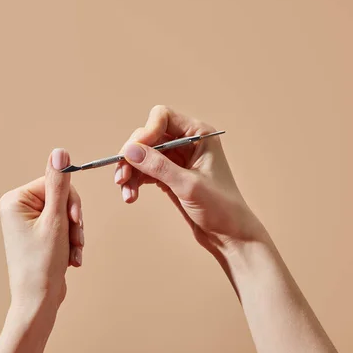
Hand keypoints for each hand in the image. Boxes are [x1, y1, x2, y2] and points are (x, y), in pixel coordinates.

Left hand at [0, 148, 83, 308]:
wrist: (38, 301)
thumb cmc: (42, 264)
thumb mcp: (56, 220)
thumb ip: (59, 184)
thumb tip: (60, 151)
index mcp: (15, 200)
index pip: (55, 182)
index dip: (70, 202)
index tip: (75, 221)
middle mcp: (18, 208)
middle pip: (61, 198)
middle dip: (73, 221)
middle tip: (75, 240)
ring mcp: (27, 222)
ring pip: (65, 214)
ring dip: (74, 234)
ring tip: (72, 254)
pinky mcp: (37, 234)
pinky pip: (62, 227)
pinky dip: (70, 242)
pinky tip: (70, 259)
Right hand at [114, 105, 266, 254]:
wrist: (230, 235)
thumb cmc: (221, 207)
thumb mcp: (188, 185)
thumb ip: (158, 166)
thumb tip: (130, 150)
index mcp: (198, 135)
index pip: (163, 117)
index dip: (145, 132)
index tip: (133, 153)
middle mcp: (187, 142)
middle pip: (148, 136)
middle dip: (132, 156)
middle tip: (122, 177)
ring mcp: (177, 159)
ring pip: (143, 155)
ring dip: (131, 172)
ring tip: (127, 193)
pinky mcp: (169, 176)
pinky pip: (145, 171)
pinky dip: (135, 181)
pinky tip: (131, 196)